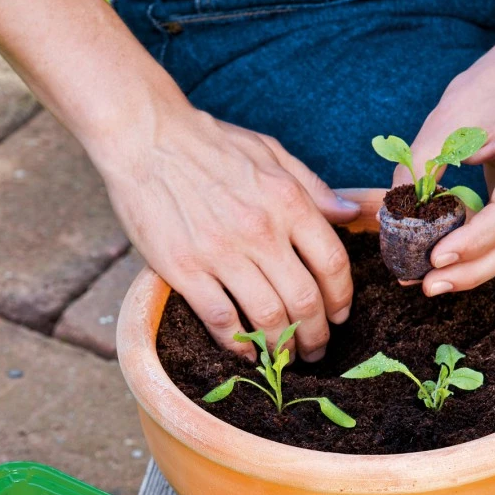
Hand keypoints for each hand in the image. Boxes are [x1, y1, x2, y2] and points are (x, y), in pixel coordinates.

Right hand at [98, 101, 358, 360]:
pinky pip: (221, 320)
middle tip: (316, 350)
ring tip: (286, 358)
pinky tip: (246, 354)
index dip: (342, 299)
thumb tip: (351, 213)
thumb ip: (313, 186)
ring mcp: (221, 252)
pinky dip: (238, 345)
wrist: (143, 136)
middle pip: (305, 300)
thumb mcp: (271, 152)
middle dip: (317, 336)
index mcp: (287, 201)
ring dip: (283, 348)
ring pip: (268, 317)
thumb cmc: (209, 143)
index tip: (339, 317)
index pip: (332, 263)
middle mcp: (260, 230)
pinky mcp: (184, 269)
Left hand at [394, 46, 494, 295]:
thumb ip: (420, 168)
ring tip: (431, 283)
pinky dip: (480, 256)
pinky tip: (448, 267)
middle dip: (471, 270)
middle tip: (429, 285)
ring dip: (473, 270)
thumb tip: (394, 218)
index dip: (473, 241)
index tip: (436, 258)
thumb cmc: (490, 91)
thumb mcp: (447, 119)